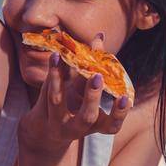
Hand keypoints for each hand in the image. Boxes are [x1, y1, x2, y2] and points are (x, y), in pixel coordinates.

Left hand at [19, 33, 132, 154]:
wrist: (43, 128)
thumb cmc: (74, 105)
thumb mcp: (87, 91)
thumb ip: (95, 67)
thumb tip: (99, 36)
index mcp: (95, 125)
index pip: (112, 126)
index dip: (120, 114)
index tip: (125, 98)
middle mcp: (76, 128)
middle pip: (86, 117)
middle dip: (92, 97)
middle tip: (97, 76)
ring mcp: (56, 123)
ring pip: (57, 101)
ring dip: (60, 77)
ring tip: (62, 56)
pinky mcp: (40, 114)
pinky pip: (45, 92)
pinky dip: (51, 73)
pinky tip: (54, 56)